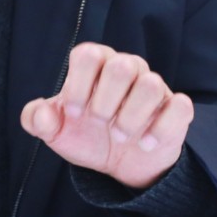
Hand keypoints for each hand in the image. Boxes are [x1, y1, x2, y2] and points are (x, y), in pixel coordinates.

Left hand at [19, 42, 192, 189]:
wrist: (118, 162)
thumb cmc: (85, 134)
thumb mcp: (55, 130)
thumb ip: (37, 119)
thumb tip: (41, 114)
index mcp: (96, 64)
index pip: (88, 54)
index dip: (78, 85)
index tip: (75, 112)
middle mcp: (128, 68)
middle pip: (121, 66)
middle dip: (106, 101)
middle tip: (100, 123)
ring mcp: (155, 87)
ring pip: (152, 85)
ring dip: (131, 117)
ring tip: (120, 136)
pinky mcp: (176, 109)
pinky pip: (180, 106)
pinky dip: (161, 128)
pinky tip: (144, 144)